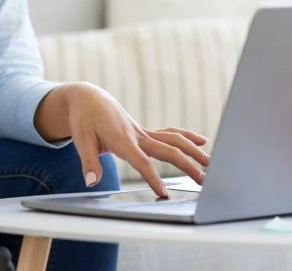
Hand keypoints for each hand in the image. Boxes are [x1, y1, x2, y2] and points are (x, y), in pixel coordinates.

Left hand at [64, 83, 210, 198]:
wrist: (88, 98)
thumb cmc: (84, 119)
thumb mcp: (81, 141)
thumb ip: (89, 162)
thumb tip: (91, 182)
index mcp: (122, 140)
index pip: (142, 162)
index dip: (153, 178)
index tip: (164, 193)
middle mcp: (137, 135)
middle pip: (167, 151)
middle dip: (186, 165)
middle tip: (202, 181)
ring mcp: (143, 132)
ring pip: (173, 140)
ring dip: (193, 150)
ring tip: (209, 163)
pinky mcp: (144, 132)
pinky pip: (170, 134)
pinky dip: (186, 136)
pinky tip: (202, 142)